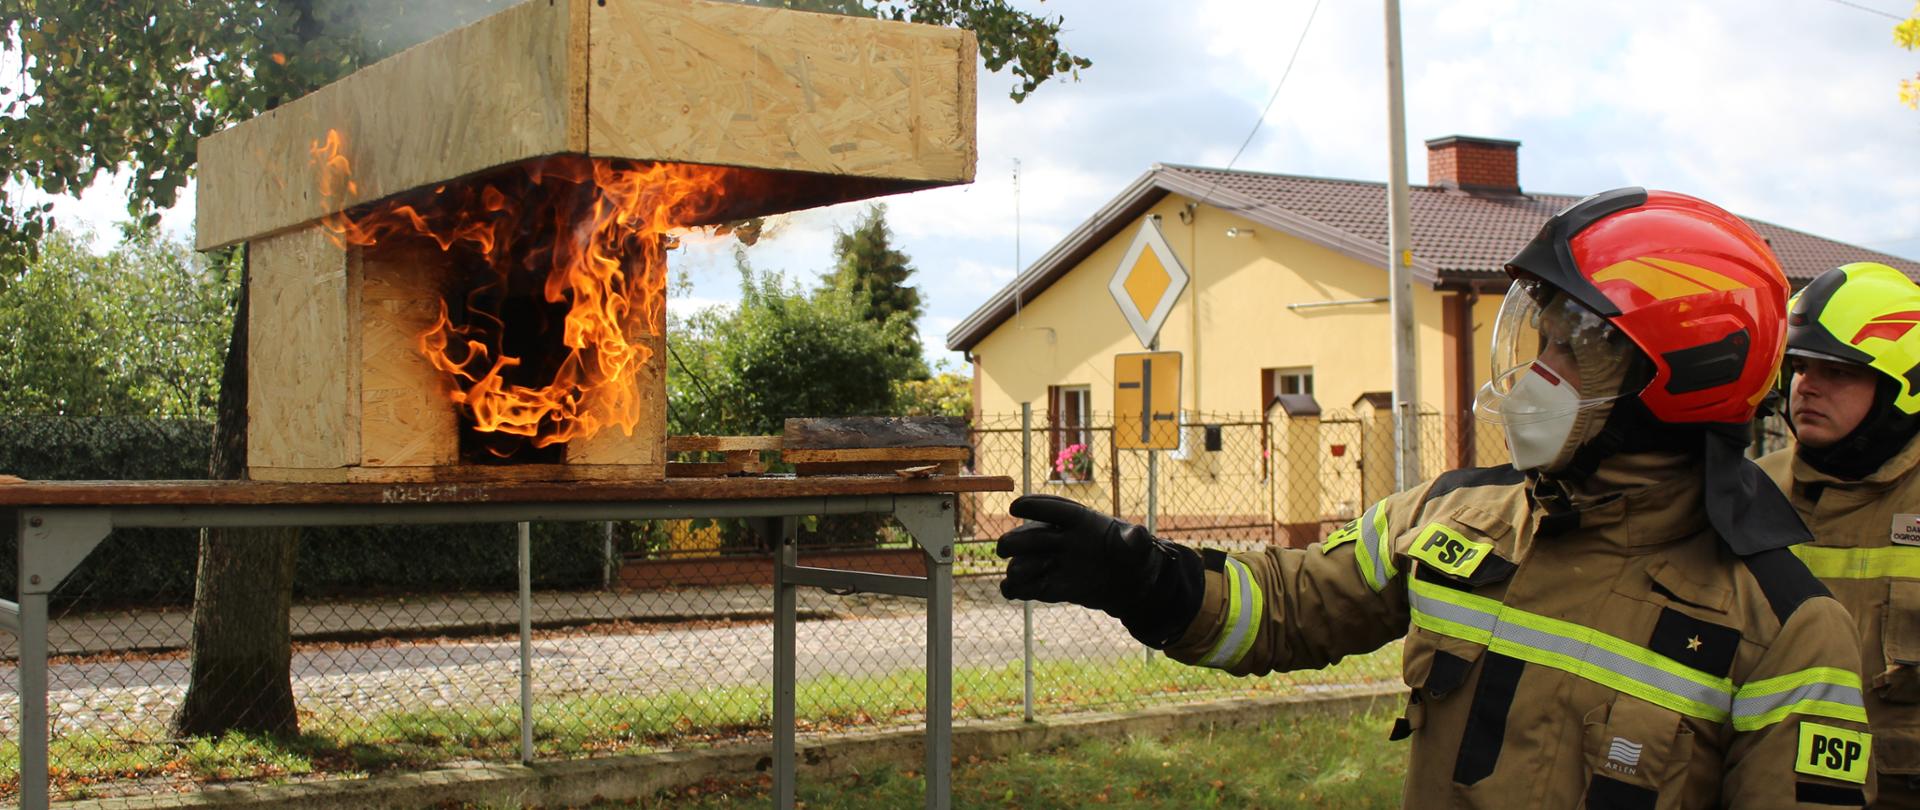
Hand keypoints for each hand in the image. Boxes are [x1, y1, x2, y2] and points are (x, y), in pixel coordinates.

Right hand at [996, 494, 1164, 616]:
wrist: (1130, 584)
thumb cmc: (1133, 556)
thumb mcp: (1139, 547)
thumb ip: (1135, 539)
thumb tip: (1137, 533)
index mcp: (1080, 521)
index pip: (1055, 510)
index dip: (1034, 507)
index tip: (1015, 507)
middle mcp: (1062, 539)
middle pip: (1033, 536)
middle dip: (1017, 541)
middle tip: (1004, 548)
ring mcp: (1055, 562)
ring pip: (1028, 561)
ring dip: (1019, 567)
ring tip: (1016, 576)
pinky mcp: (1053, 585)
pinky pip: (1031, 585)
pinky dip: (1019, 588)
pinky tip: (1011, 591)